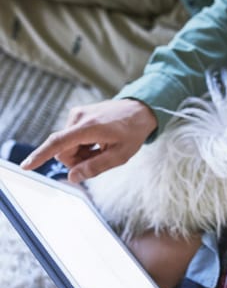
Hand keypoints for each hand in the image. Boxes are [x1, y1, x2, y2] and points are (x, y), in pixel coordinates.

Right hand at [20, 99, 156, 182]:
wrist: (140, 109)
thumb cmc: (133, 132)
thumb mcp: (121, 155)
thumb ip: (96, 167)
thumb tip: (72, 177)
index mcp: (89, 127)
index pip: (58, 143)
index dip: (41, 156)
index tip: (26, 166)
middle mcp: (78, 118)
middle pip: (63, 151)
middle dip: (77, 161)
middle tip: (100, 158)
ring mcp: (76, 114)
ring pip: (67, 146)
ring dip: (82, 153)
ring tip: (103, 147)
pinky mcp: (77, 115)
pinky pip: (72, 138)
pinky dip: (83, 145)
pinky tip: (99, 141)